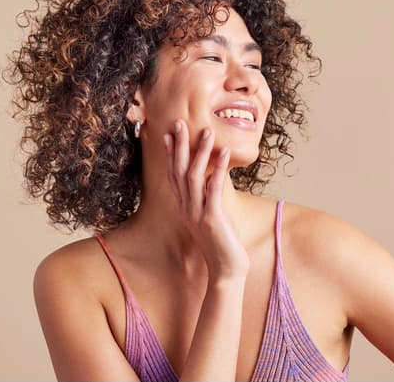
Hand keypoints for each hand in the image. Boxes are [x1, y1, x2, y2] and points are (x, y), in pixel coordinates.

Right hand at [163, 119, 249, 279]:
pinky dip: (218, 169)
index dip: (170, 154)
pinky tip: (225, 153)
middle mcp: (186, 208)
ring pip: (193, 177)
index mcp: (185, 208)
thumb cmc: (221, 244)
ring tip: (207, 132)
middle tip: (179, 123)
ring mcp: (197, 213)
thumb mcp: (211, 218)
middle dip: (178, 146)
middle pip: (178, 171)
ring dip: (200, 152)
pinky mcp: (212, 218)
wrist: (226, 271)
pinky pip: (213, 189)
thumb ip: (207, 200)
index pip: (173, 176)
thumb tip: (211, 180)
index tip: (167, 134)